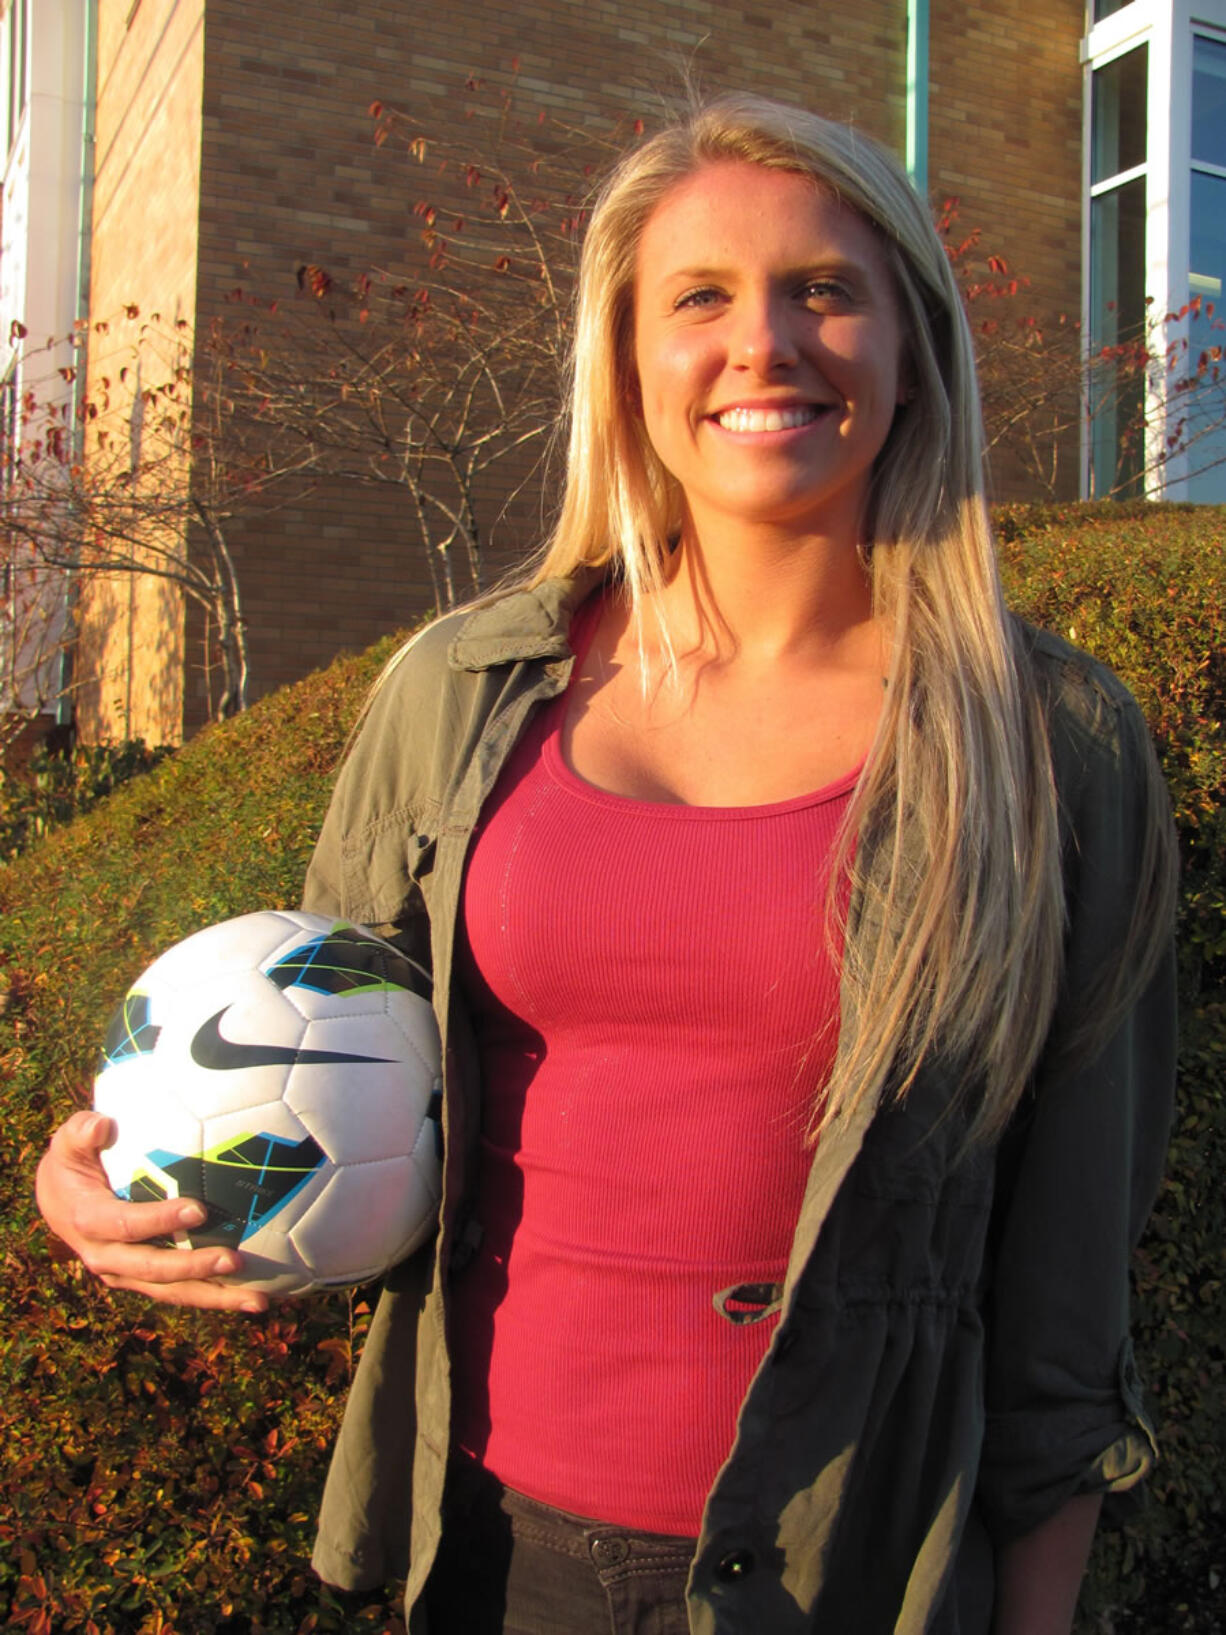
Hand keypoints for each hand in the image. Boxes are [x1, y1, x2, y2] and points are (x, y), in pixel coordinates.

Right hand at [35, 1110, 269, 1312]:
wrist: (58, 1201)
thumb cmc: (72, 1161)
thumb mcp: (69, 1142)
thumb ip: (82, 1132)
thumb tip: (102, 1123)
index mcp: (89, 1222)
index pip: (126, 1225)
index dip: (160, 1221)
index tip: (199, 1211)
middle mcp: (106, 1256)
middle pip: (153, 1269)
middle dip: (194, 1268)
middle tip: (235, 1260)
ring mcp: (125, 1273)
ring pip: (171, 1291)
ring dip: (214, 1296)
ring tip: (257, 1300)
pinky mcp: (141, 1279)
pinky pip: (179, 1290)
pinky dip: (214, 1294)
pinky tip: (253, 1296)